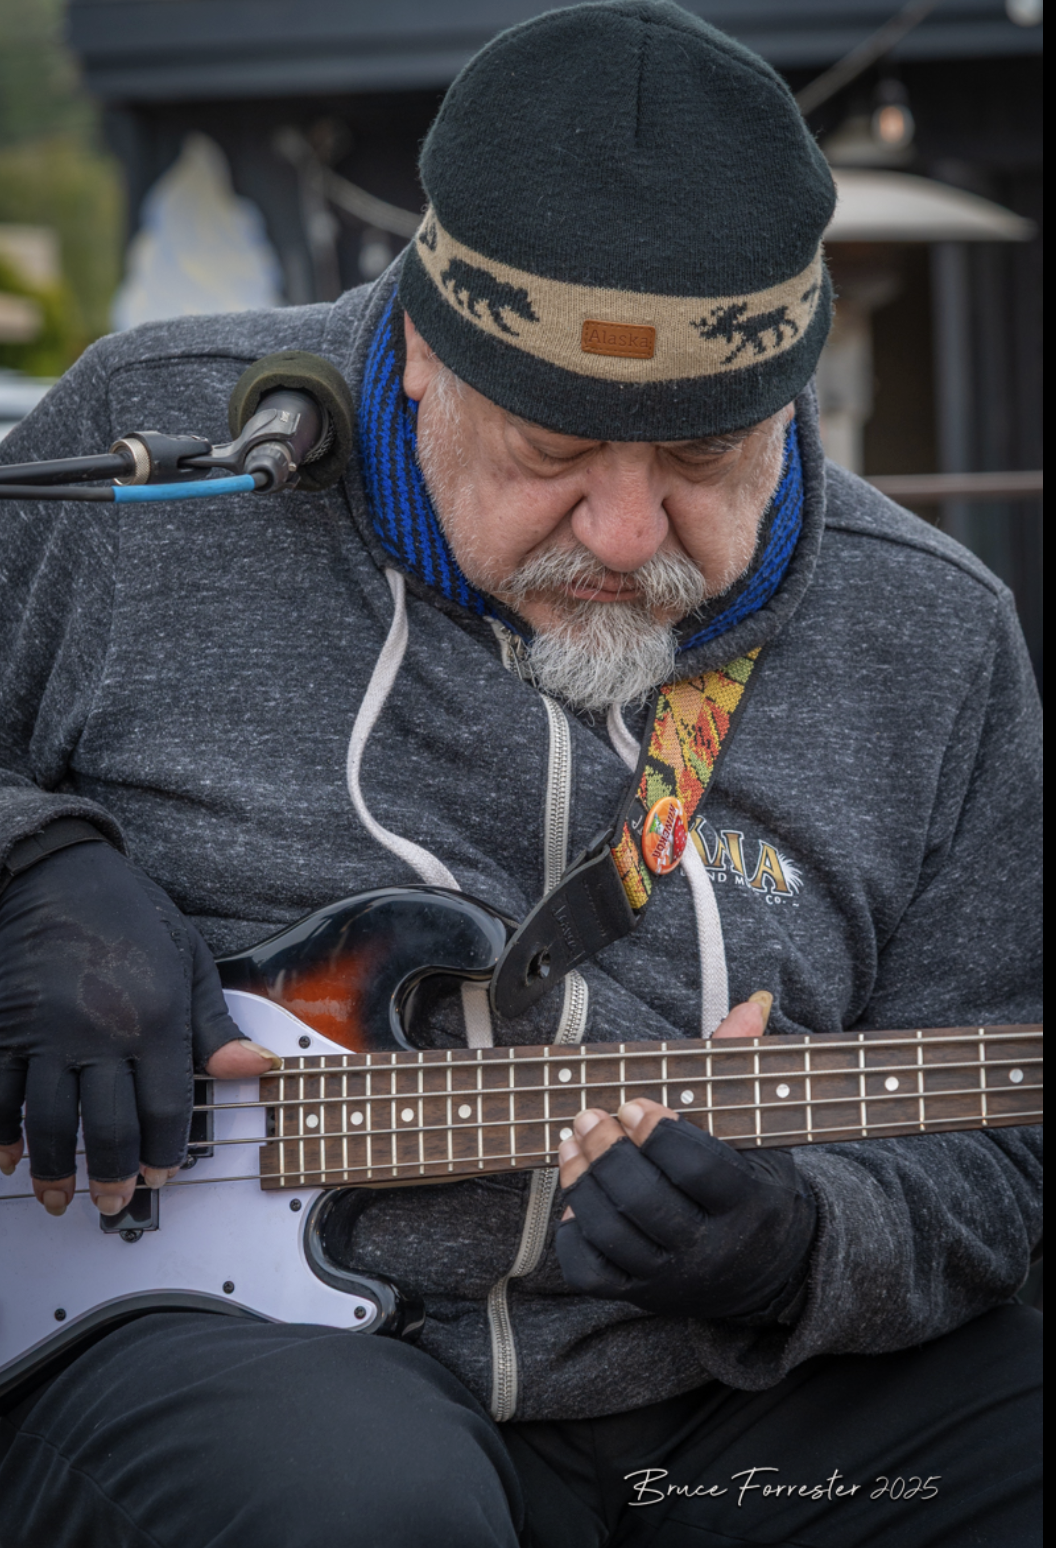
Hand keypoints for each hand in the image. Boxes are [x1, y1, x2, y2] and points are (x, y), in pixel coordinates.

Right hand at [0, 839, 278, 1216]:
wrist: (58, 873)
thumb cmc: (130, 914)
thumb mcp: (188, 959)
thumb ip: (214, 1024)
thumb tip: (253, 1069)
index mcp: (156, 1018)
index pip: (165, 1109)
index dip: (163, 1153)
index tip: (160, 1176)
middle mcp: (101, 1032)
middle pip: (107, 1127)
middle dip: (110, 1176)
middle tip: (110, 1203)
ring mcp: (46, 1032)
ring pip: (48, 1121)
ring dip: (52, 1168)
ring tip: (58, 1197)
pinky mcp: (4, 1026)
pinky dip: (0, 1134)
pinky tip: (7, 1160)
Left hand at [555, 994, 815, 1320]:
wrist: (769, 1272)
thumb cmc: (754, 1186)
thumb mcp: (757, 1131)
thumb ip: (740, 1067)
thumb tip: (751, 1003)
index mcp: (747, 1205)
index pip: (696, 1169)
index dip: (659, 1133)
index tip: (637, 1103)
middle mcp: (710, 1249)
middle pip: (644, 1201)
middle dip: (609, 1151)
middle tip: (590, 1114)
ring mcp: (670, 1278)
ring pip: (611, 1233)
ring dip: (582, 1180)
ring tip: (571, 1140)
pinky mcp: (638, 1294)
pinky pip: (590, 1268)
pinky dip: (574, 1227)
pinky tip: (573, 1193)